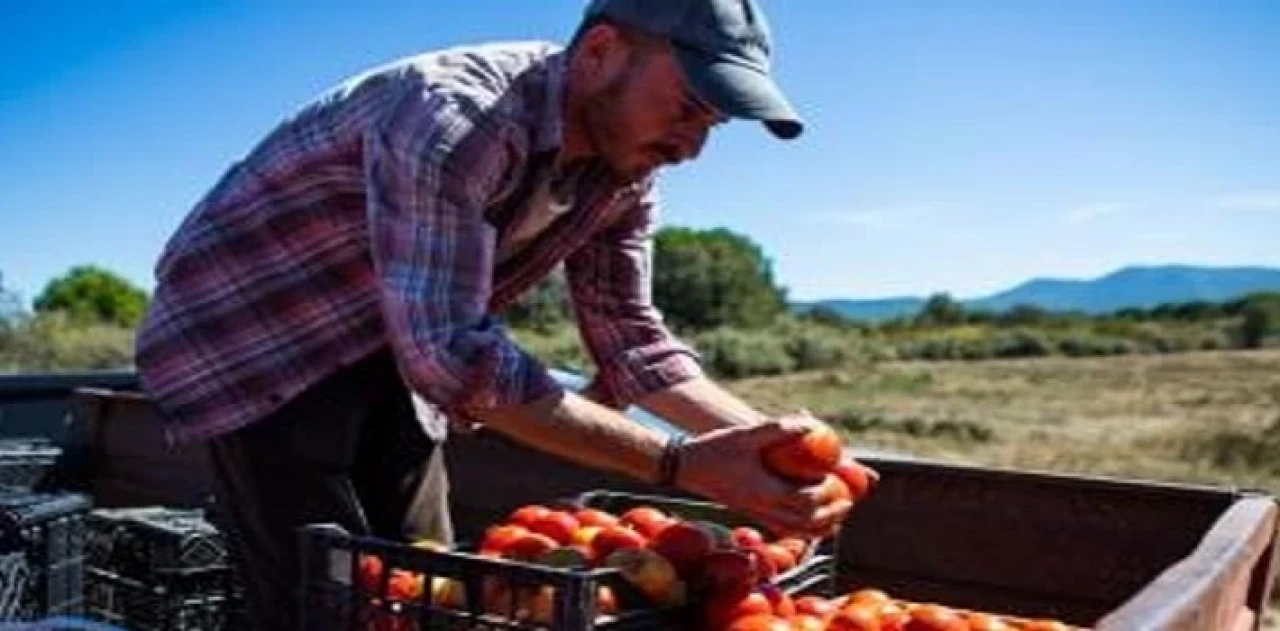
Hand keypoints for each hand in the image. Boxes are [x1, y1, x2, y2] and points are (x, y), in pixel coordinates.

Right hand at [673, 418, 853, 537]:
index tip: (841, 486)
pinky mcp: (750, 512)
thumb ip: (778, 428)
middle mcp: (760, 508)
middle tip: (848, 504)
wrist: (685, 466)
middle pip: (804, 523)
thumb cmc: (716, 447)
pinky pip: (780, 526)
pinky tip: (807, 516)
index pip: (804, 502)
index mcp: (763, 491)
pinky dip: (799, 526)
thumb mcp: (747, 434)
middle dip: (830, 517)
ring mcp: (754, 513)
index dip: (827, 498)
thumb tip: (810, 423)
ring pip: (793, 529)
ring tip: (835, 517)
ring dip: (817, 526)